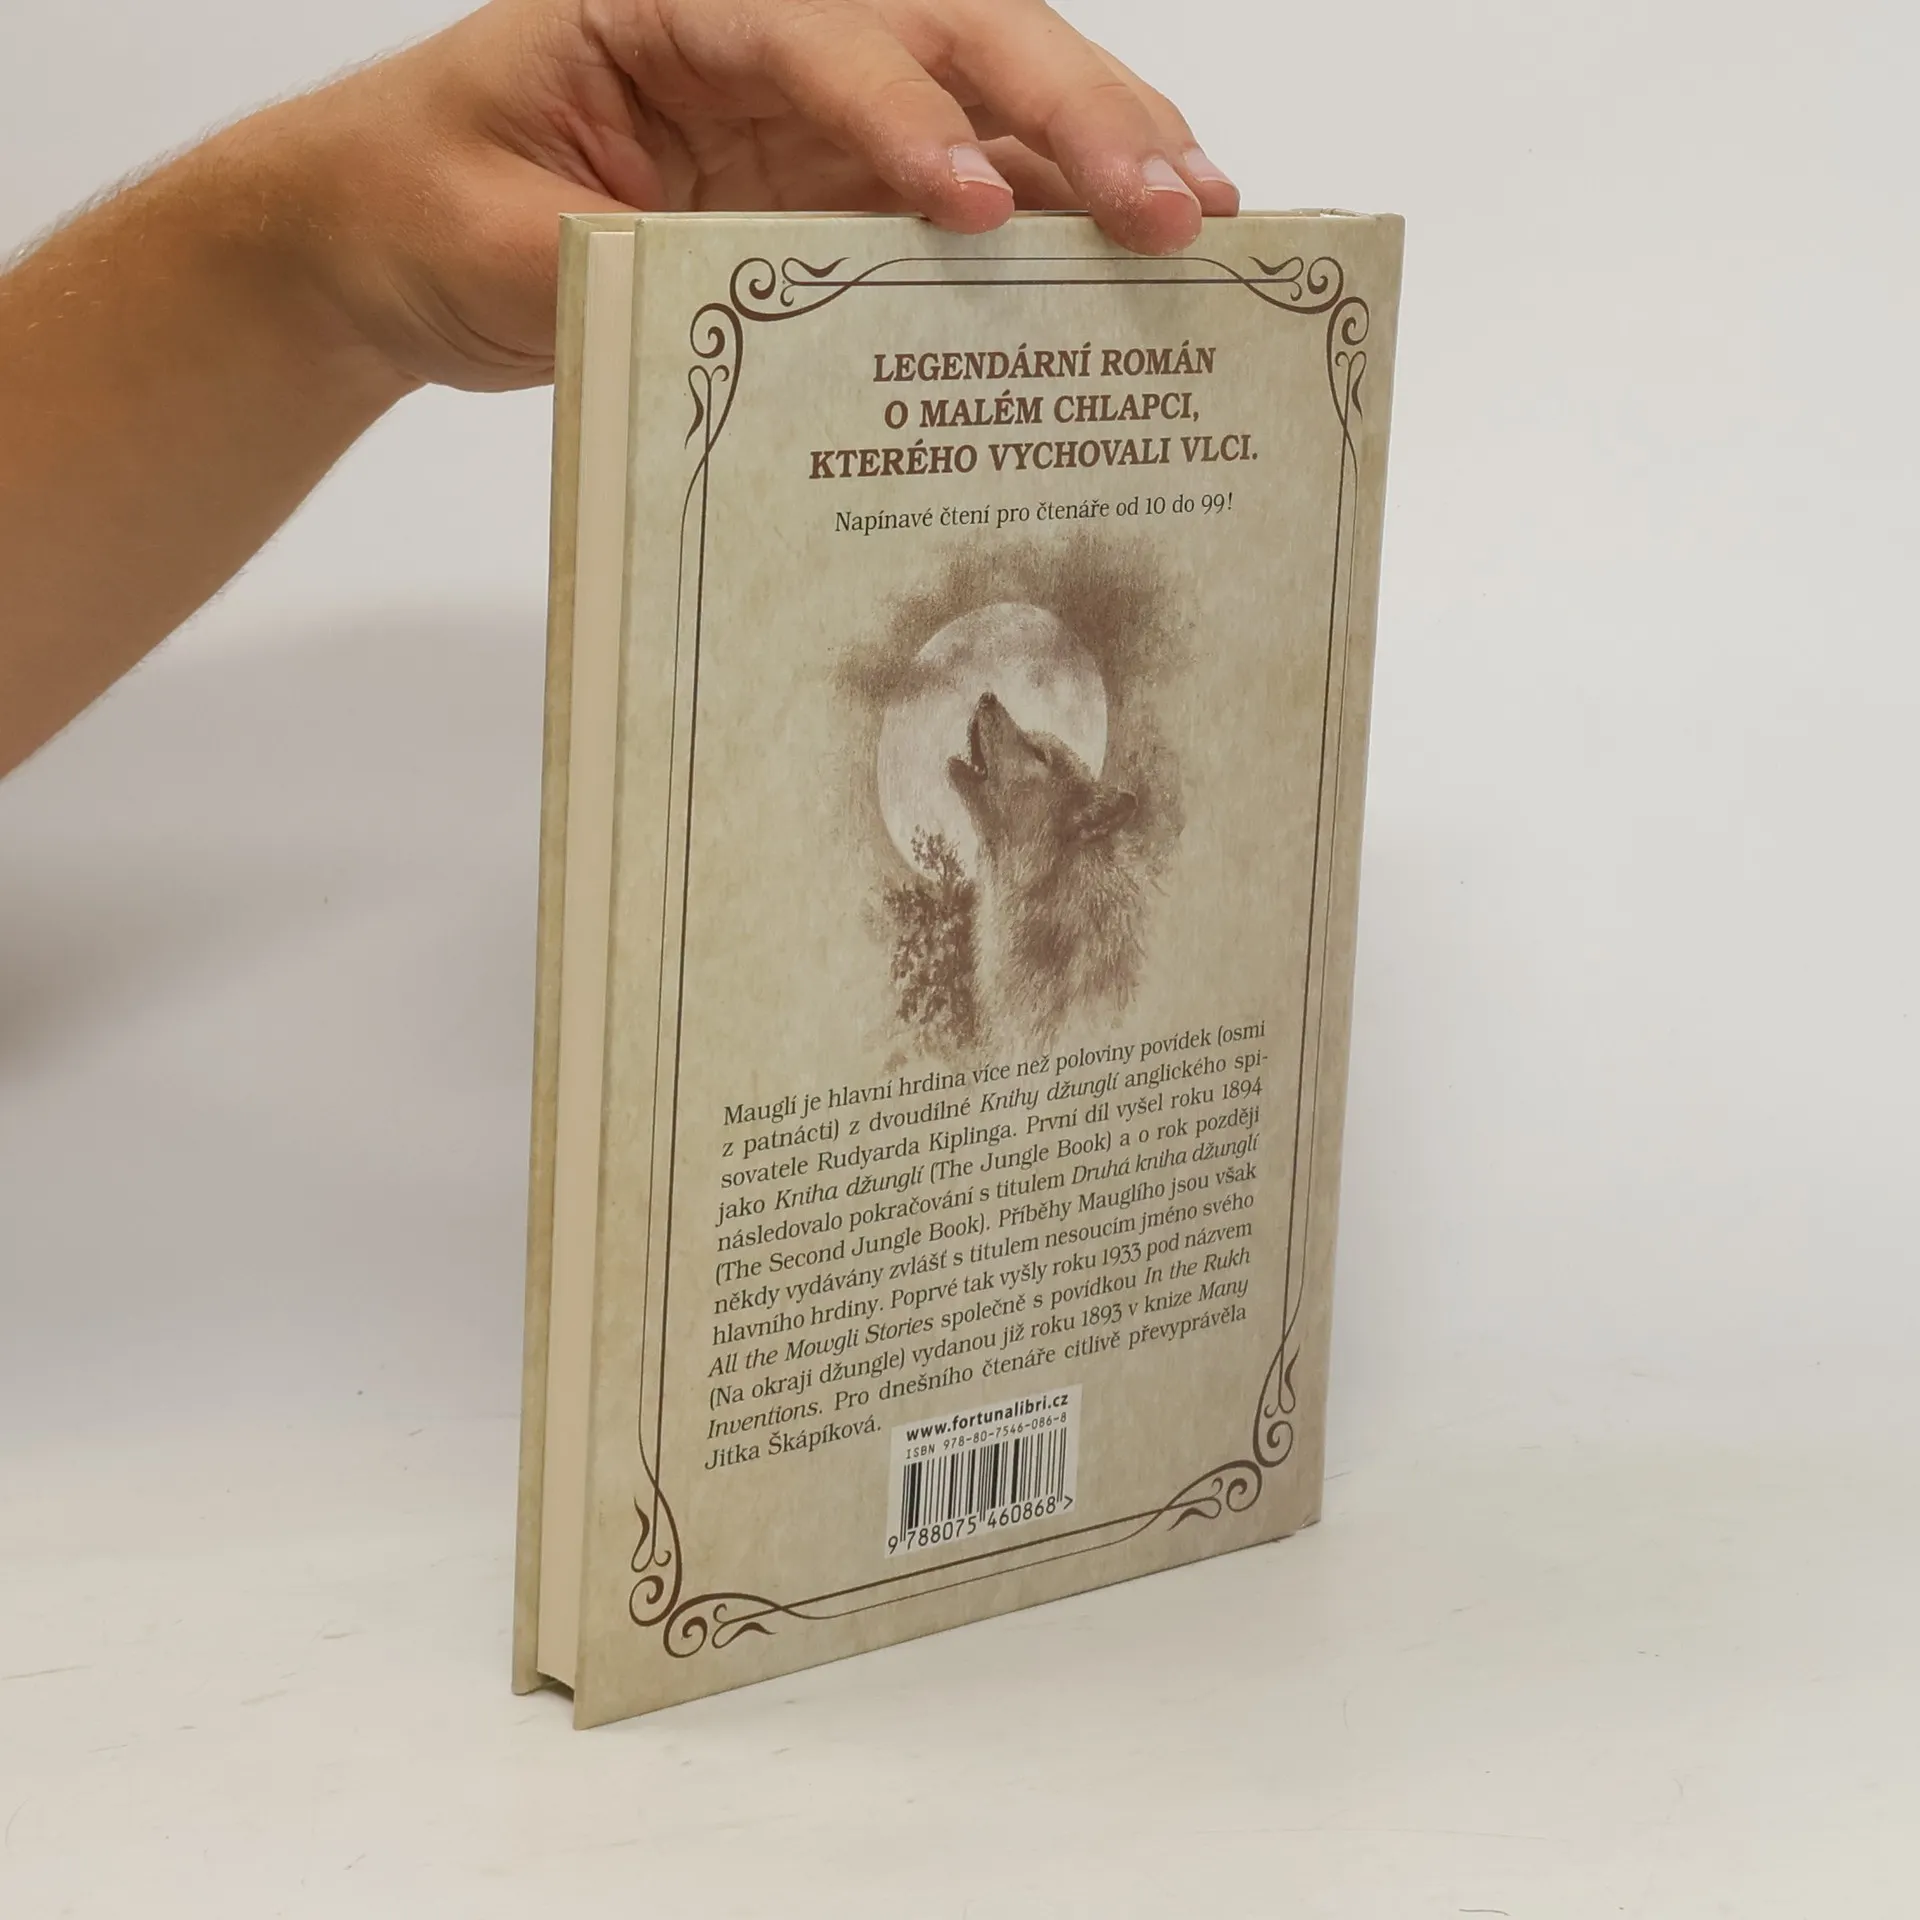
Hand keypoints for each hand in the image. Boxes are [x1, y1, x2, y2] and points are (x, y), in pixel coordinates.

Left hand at [247, 0, 1238, 391]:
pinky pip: (979, 185)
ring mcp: (824, 106)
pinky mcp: (849, 181)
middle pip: (951, 32)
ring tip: (1205, 218)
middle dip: (1067, 113)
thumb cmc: (430, 199)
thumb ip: (606, 259)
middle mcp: (774, 32)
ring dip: (1104, 152)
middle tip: (1169, 201)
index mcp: (670, 6)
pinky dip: (1062, 222)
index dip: (901, 113)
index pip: (811, 32)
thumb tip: (752, 306)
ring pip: (995, 95)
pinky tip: (1139, 256)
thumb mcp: (490, 234)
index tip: (972, 204)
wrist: (406, 230)